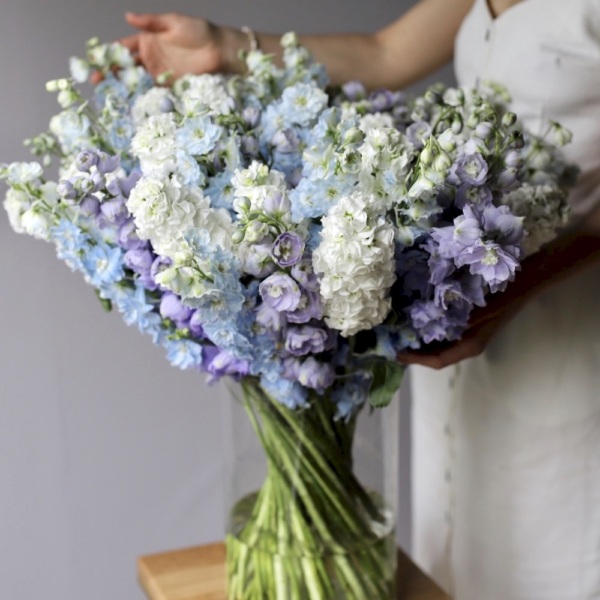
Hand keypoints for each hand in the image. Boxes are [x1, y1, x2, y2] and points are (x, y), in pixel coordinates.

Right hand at [92, 12, 243, 83]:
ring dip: (121, 87)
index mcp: (147, 40)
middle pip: (125, 66)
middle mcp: (150, 57)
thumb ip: (151, 22)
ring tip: (107, 94)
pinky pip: (152, 91)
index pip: (122, 47)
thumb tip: (128, 17)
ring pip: (136, 80)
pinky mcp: (170, 86)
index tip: (94, 60)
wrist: (219, 50)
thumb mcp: (173, 22)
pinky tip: (130, 102)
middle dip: (109, 73)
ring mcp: (159, 73)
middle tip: (95, 81)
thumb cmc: (198, 31)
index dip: (108, 53)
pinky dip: (141, 96)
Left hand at [397, 288, 525, 368]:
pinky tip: (418, 321)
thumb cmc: (503, 295)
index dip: (416, 359)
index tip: (397, 353)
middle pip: (436, 356)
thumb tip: (425, 325)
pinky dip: (431, 331)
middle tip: (393, 345)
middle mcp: (468, 345)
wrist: (528, 282)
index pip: (438, 361)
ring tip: (400, 335)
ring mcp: (470, 335)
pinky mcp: (470, 324)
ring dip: (421, 342)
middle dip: (415, 353)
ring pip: (440, 345)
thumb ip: (453, 319)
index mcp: (470, 346)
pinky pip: (446, 334)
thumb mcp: (477, 309)